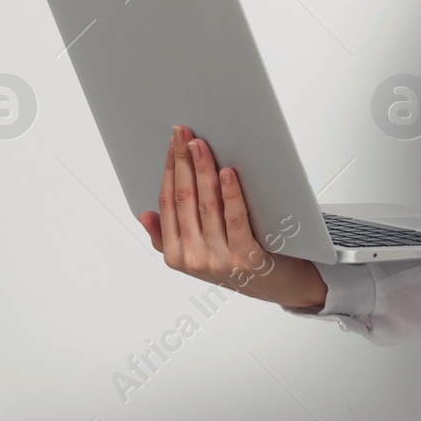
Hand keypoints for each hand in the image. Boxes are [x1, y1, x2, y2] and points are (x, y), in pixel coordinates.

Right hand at [137, 125, 327, 308]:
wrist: (276, 287)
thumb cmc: (235, 264)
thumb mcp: (197, 255)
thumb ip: (168, 236)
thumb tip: (144, 214)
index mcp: (176, 255)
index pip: (168, 203)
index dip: (170, 170)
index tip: (172, 143)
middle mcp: (194, 258)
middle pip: (185, 199)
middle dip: (183, 162)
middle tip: (183, 133)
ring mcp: (219, 259)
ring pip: (207, 205)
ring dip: (203, 171)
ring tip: (201, 145)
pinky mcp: (246, 258)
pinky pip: (235, 219)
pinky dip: (230, 194)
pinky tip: (228, 172)